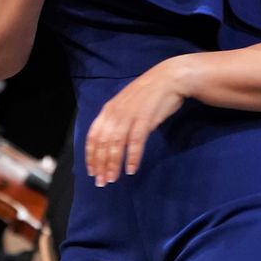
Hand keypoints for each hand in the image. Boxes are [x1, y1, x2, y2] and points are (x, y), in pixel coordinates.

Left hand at [84, 58, 185, 185]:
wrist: (169, 78)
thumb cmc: (148, 94)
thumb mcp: (126, 106)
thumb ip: (117, 121)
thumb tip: (110, 142)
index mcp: (108, 110)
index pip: (93, 135)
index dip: (91, 155)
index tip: (91, 171)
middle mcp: (115, 113)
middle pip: (103, 143)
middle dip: (100, 164)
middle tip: (101, 182)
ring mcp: (129, 115)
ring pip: (116, 144)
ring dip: (113, 164)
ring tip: (112, 180)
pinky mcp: (145, 118)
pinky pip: (135, 141)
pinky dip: (133, 157)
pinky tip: (132, 170)